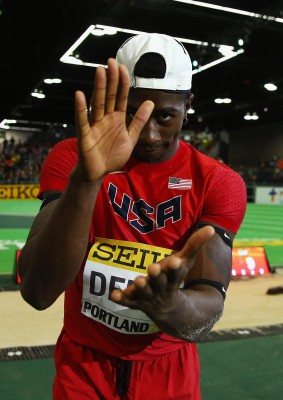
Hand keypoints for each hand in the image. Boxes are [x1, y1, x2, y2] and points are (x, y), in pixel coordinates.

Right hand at [74, 58, 153, 181]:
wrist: (99, 173)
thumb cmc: (113, 155)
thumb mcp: (130, 138)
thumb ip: (139, 121)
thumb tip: (150, 102)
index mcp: (117, 119)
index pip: (120, 97)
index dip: (122, 83)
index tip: (124, 67)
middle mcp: (105, 119)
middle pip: (108, 96)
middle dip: (111, 80)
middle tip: (112, 61)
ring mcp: (94, 126)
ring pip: (97, 104)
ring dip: (98, 88)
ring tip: (100, 71)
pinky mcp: (85, 136)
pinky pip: (82, 121)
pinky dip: (81, 109)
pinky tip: (79, 95)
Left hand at [110, 226, 214, 315]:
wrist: (168, 308)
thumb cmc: (175, 277)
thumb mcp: (186, 262)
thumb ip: (195, 245)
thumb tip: (212, 228)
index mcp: (173, 279)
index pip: (176, 274)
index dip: (175, 268)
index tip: (175, 261)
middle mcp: (161, 289)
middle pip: (159, 283)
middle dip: (156, 276)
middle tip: (153, 267)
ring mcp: (147, 297)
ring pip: (144, 293)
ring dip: (140, 287)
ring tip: (138, 280)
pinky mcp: (135, 301)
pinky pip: (127, 301)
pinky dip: (121, 299)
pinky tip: (113, 294)